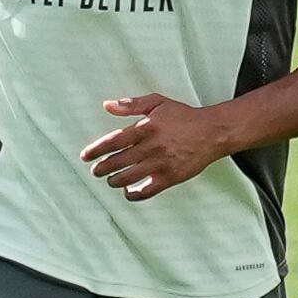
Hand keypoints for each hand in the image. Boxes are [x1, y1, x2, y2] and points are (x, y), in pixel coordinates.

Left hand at [80, 94, 237, 200]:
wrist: (212, 133)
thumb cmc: (183, 116)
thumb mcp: (158, 103)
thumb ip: (131, 104)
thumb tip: (107, 105)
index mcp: (145, 127)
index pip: (113, 142)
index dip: (96, 150)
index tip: (85, 156)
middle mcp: (151, 147)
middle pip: (117, 162)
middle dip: (101, 168)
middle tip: (96, 171)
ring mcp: (161, 164)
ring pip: (128, 178)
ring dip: (114, 181)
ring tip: (110, 180)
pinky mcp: (170, 178)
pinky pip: (146, 191)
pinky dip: (134, 194)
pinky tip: (128, 192)